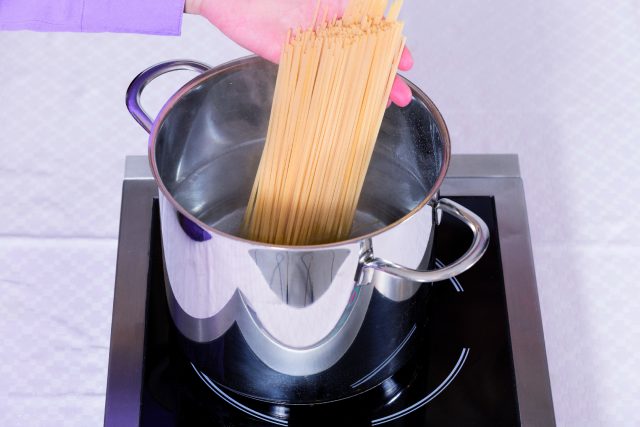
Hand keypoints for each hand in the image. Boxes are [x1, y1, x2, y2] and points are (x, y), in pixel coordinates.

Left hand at [186, 0, 413, 106]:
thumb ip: (345, 6)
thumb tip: (378, 8)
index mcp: (337, 10)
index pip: (373, 32)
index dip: (392, 49)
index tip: (407, 63)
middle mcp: (327, 30)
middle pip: (362, 56)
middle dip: (384, 77)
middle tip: (402, 96)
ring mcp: (310, 47)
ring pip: (344, 71)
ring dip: (363, 90)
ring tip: (380, 105)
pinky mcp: (290, 60)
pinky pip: (317, 78)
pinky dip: (332, 92)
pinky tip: (346, 104)